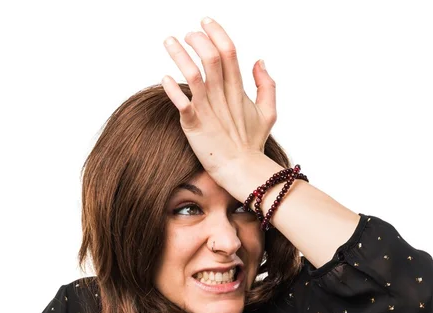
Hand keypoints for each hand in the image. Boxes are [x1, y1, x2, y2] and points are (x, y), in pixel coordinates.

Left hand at [162, 17, 276, 182]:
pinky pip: (182, 104)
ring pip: (193, 74)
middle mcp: (223, 96)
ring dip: (180, 55)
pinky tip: (164, 78)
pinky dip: (172, 90)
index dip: (216, 33)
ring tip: (169, 42)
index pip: (228, 52)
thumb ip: (267, 85)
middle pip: (211, 58)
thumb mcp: (268, 112)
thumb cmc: (251, 144)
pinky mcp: (195, 125)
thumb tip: (259, 60)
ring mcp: (208, 110)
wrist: (241, 170)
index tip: (204, 22)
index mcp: (238, 90)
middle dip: (197, 40)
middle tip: (187, 34)